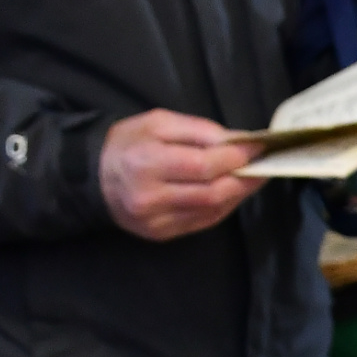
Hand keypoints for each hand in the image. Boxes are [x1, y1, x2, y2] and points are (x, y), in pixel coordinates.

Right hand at [99, 109, 266, 240]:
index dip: (237, 158)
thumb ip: (199, 130)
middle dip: (245, 179)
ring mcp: (155, 221)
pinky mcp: (160, 234)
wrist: (92, 178)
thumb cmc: (127, 143)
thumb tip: (238, 141)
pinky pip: (203, 222)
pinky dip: (223, 206)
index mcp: (146, 163)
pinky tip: (232, 192)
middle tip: (264, 165)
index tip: (259, 147)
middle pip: (212, 193)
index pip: (204, 165)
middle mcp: (149, 197)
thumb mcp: (157, 122)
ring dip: (239, 193)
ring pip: (212, 210)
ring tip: (253, 177)